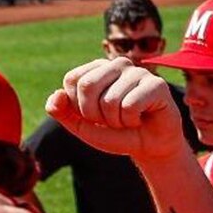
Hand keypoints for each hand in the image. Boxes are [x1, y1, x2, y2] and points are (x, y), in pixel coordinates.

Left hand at [48, 57, 196, 164]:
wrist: (150, 147)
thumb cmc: (118, 133)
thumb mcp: (84, 126)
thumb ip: (63, 112)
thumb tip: (56, 95)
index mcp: (98, 68)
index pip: (72, 80)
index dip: (79, 107)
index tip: (95, 116)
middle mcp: (117, 64)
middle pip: (88, 86)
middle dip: (95, 115)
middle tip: (111, 121)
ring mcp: (138, 72)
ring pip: (110, 100)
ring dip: (116, 122)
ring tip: (128, 120)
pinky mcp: (156, 84)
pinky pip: (130, 106)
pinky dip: (131, 121)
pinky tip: (141, 119)